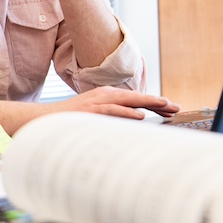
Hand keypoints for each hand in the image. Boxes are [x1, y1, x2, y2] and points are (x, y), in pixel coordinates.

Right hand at [49, 86, 180, 120]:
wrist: (46, 120)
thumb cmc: (72, 121)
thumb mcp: (96, 117)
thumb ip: (113, 119)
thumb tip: (132, 127)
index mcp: (108, 96)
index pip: (136, 99)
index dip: (155, 103)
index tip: (171, 109)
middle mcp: (105, 95)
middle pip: (137, 97)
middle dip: (158, 102)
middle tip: (176, 107)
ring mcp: (98, 101)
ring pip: (129, 100)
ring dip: (148, 103)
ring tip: (165, 106)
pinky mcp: (92, 109)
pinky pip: (113, 110)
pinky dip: (128, 112)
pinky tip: (140, 115)